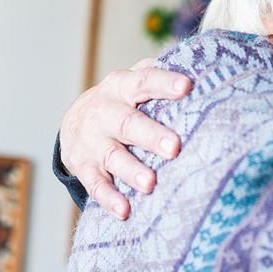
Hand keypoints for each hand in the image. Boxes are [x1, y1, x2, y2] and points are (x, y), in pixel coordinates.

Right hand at [60, 58, 191, 218]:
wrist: (73, 124)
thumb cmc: (121, 102)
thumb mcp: (133, 82)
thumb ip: (159, 73)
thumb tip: (200, 61)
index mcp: (121, 87)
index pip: (144, 81)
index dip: (164, 83)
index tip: (186, 86)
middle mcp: (104, 111)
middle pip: (127, 122)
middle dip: (150, 135)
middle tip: (174, 146)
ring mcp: (91, 141)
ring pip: (112, 156)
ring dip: (131, 170)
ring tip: (151, 184)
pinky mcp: (82, 166)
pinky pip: (95, 184)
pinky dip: (109, 198)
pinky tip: (124, 210)